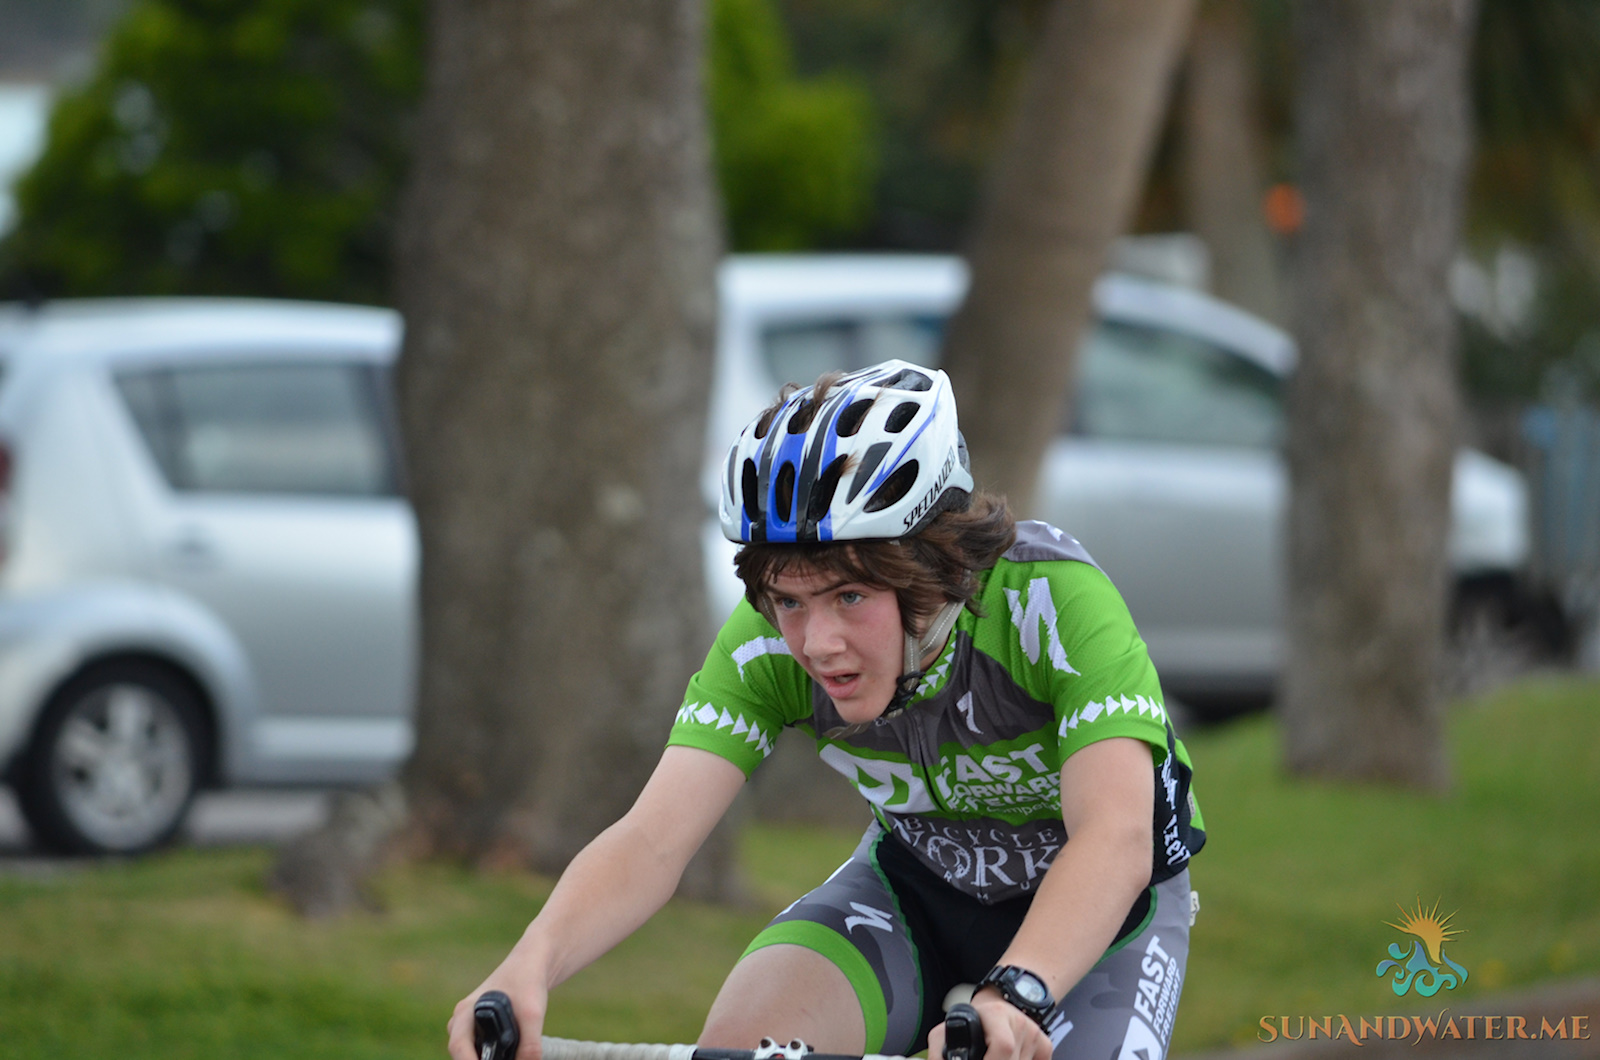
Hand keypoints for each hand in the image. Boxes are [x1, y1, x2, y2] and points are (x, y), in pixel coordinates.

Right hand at [447, 973, 548, 1059]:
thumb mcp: (532, 1014)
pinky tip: (512, 1057)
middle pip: (461, 1054)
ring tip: (513, 1056)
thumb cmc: (527, 983)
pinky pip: (478, 1052)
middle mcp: (461, 1021)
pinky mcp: (479, 1031)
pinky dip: (492, 1058)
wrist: (531, 966)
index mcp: (466, 1012)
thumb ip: (530, 1045)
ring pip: (469, 1054)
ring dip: (487, 1059)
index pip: (459, 1046)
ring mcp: (468, 1027)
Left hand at [927, 990, 1052, 1059]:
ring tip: (993, 1056)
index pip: (1004, 1046)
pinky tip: (1009, 1058)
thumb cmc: (972, 1022)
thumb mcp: (947, 1031)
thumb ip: (939, 1051)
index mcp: (996, 1014)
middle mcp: (1019, 1021)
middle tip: (984, 1057)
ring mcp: (1034, 1033)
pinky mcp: (1045, 1044)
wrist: (996, 1006)